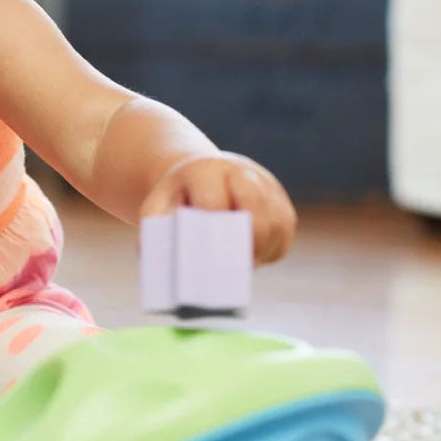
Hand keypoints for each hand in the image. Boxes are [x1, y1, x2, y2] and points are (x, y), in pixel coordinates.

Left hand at [140, 151, 296, 263]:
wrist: (196, 176)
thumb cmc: (174, 201)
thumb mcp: (155, 209)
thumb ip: (155, 232)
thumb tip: (163, 266)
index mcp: (205, 171)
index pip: (214, 202)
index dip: (211, 232)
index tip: (205, 259)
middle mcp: (240, 172)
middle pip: (255, 204)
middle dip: (248, 239)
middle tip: (237, 269)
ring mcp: (265, 184)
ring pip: (276, 220)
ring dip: (263, 248)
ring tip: (243, 269)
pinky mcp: (280, 200)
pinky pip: (285, 229)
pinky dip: (272, 249)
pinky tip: (254, 261)